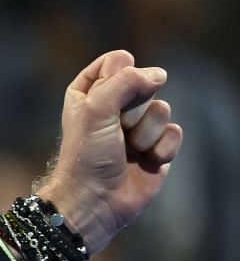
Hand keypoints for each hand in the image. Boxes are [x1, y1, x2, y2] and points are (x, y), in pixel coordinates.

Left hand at [38, 50, 184, 253]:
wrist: (95, 200)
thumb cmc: (87, 155)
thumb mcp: (95, 108)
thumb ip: (124, 81)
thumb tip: (158, 75)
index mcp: (90, 91)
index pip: (118, 60)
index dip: (118, 77)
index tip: (105, 101)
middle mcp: (114, 106)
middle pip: (144, 82)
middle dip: (133, 108)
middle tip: (116, 131)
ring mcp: (137, 126)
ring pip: (162, 108)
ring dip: (145, 132)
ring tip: (128, 149)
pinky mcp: (156, 146)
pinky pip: (174, 132)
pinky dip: (161, 148)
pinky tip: (146, 161)